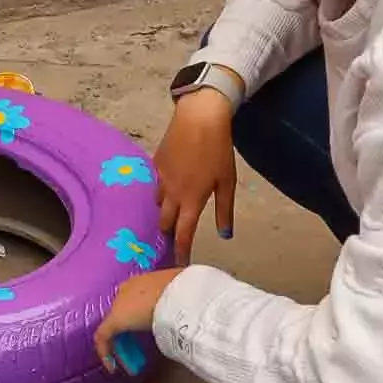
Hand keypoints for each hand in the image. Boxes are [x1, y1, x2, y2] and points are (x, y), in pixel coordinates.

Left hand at [93, 269, 183, 372]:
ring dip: (122, 345)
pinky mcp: (114, 320)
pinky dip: (106, 352)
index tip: (149, 329)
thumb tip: (187, 317)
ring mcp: (120, 304)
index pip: (138, 298)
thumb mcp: (187, 296)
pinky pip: (104, 337)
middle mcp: (130, 289)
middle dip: (130, 332)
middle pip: (125, 312)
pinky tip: (112, 367)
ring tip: (130, 364)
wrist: (182, 295)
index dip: (140, 316)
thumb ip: (181, 304)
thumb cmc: (190, 293)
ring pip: (116, 326)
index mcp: (147, 280)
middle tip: (139, 350)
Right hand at [155, 90, 237, 263]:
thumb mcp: (226, 182)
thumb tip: (225, 235)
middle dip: (170, 233)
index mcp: (191, 200)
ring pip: (158, 203)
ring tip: (173, 212)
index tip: (180, 265)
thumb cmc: (217, 150)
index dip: (181, 251)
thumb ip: (224, 210)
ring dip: (165, 211)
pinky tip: (170, 186)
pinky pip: (157, 184)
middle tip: (176, 238)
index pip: (183, 234)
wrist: (198, 118)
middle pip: (165, 222)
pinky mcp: (156, 164)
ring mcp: (161, 178)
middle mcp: (172, 193)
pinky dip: (163, 190)